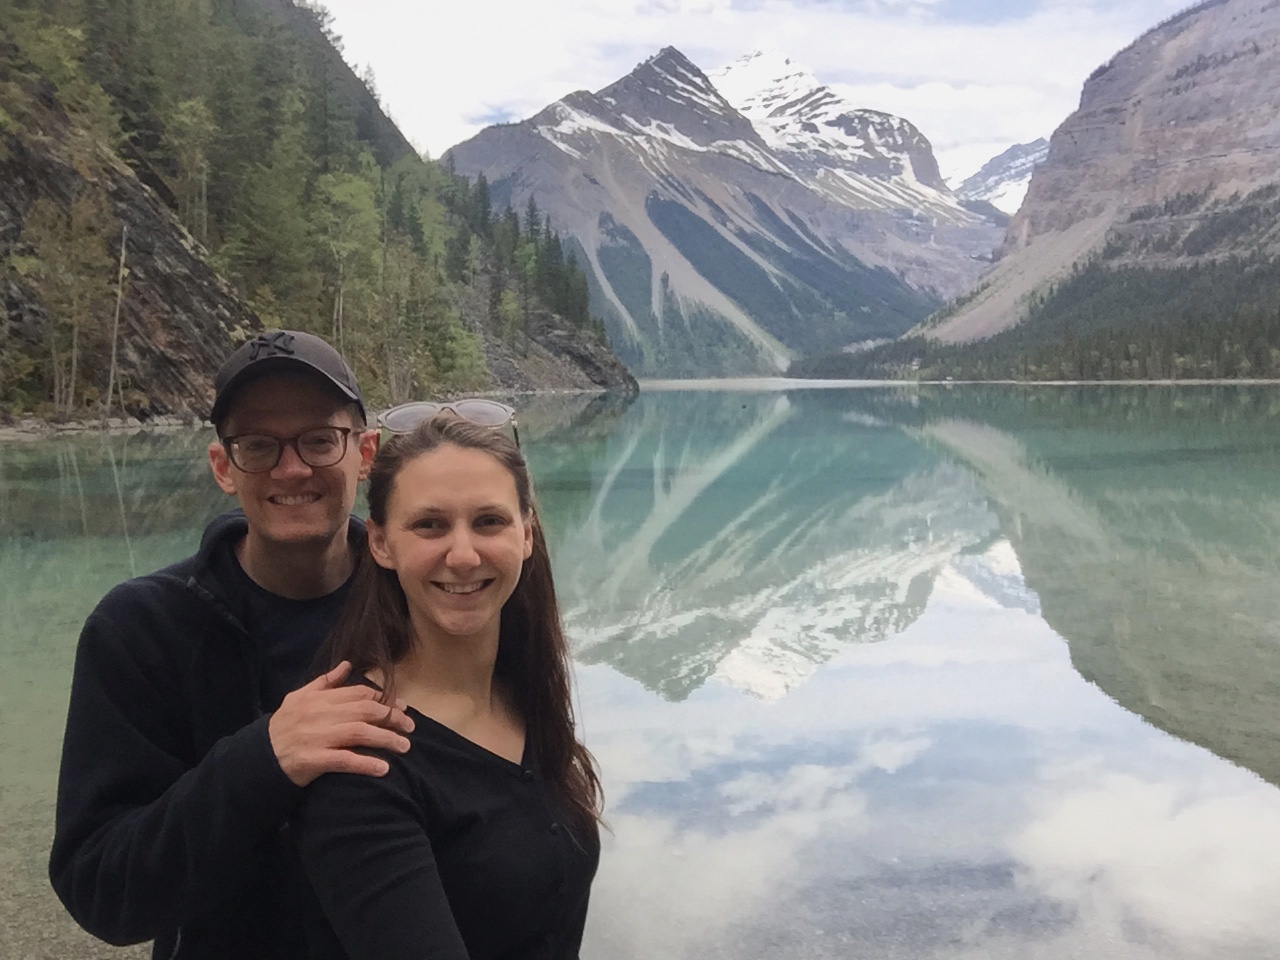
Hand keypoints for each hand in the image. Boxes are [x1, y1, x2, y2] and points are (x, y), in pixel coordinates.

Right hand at [269, 661, 414, 786]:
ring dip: (386, 740)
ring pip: (359, 733)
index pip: (359, 693)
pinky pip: (344, 760)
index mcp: (319, 698)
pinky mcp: (313, 760)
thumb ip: (325, 682)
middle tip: (410, 727)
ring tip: (405, 746)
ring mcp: (317, 737)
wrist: (259, 756)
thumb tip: (348, 664)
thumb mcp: (299, 697)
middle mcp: (320, 714)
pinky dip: (365, 764)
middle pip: (365, 711)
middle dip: (392, 718)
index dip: (384, 699)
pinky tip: (383, 769)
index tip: (402, 707)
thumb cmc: (283, 726)